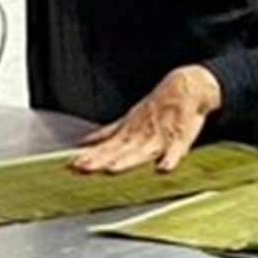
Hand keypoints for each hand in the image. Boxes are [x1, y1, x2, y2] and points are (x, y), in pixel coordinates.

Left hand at [72, 65, 222, 173]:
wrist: (185, 87)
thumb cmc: (158, 107)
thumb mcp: (128, 119)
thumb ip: (109, 133)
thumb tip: (85, 141)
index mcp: (128, 133)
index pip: (105, 148)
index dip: (90, 156)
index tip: (72, 165)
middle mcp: (140, 136)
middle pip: (117, 151)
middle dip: (100, 160)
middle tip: (82, 168)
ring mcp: (158, 137)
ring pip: (141, 152)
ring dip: (127, 161)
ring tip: (112, 170)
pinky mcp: (179, 138)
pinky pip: (175, 151)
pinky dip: (170, 159)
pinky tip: (163, 169)